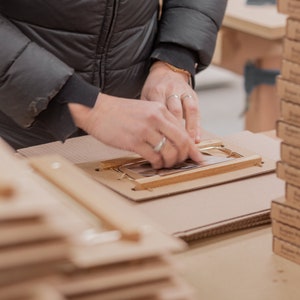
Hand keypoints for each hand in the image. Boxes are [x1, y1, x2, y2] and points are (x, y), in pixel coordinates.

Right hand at [68, 93, 201, 168]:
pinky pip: (153, 157)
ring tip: (165, 165)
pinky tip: (154, 164)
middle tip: (179, 163)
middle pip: (181, 143)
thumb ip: (160, 122)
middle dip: (183, 157)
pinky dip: (157, 164)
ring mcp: (145, 130)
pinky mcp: (134, 141)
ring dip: (170, 163)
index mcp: (160, 110)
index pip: (184, 131)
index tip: (198, 158)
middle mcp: (156, 118)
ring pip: (169, 152)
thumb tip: (173, 140)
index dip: (192, 148)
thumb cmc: (119, 112)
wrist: (96, 109)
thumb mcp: (144, 110)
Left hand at [141, 61, 201, 142]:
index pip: (160, 110)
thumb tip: (146, 135)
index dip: (162, 127)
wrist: (167, 71)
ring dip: (190, 129)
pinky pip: (197, 111)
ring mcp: (184, 92)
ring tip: (189, 145)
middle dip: (177, 130)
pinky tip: (196, 139)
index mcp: (157, 91)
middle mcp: (172, 90)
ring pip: (190, 110)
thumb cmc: (153, 89)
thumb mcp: (145, 96)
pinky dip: (197, 126)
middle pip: (176, 111)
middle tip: (175, 147)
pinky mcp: (193, 95)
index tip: (161, 143)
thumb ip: (147, 112)